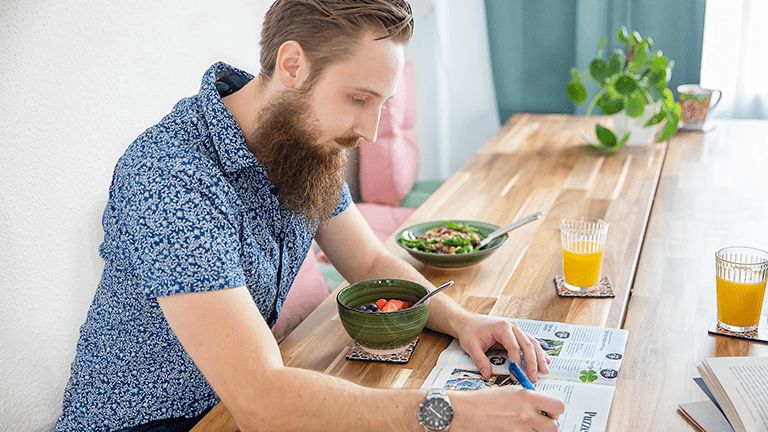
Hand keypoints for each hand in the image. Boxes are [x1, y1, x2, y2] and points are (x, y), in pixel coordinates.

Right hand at [450, 386, 564, 431]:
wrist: (464, 413)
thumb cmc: (482, 400)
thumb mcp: (508, 391)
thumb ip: (527, 397)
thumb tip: (541, 403)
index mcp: (527, 397)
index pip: (558, 406)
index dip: (555, 410)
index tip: (549, 411)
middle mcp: (526, 415)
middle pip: (554, 426)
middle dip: (548, 424)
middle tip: (539, 421)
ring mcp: (520, 430)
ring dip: (536, 431)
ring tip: (525, 426)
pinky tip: (514, 429)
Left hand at [454, 314, 550, 380]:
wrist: (468, 322)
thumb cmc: (470, 331)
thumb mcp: (472, 346)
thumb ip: (480, 361)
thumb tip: (487, 375)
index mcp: (503, 328)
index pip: (514, 347)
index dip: (516, 363)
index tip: (515, 375)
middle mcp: (513, 327)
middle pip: (528, 345)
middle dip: (533, 363)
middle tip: (533, 377)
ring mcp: (516, 329)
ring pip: (533, 343)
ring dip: (539, 357)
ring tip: (544, 371)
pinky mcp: (517, 334)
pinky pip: (530, 342)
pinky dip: (538, 352)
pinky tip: (544, 360)